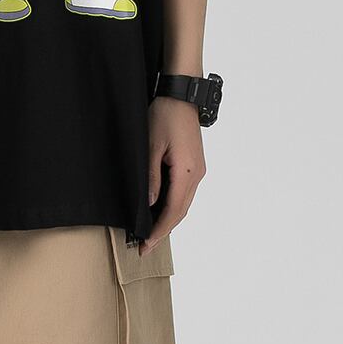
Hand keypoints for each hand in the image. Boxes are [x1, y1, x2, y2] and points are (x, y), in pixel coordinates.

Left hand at [141, 94, 205, 248]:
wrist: (181, 96)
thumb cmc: (164, 116)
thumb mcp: (151, 146)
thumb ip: (151, 177)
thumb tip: (148, 203)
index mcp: (187, 171)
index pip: (173, 210)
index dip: (159, 230)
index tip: (146, 245)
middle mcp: (197, 174)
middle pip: (181, 211)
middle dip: (163, 231)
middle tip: (144, 247)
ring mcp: (197, 171)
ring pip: (183, 204)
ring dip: (168, 220)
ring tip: (150, 235)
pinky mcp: (194, 165)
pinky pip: (184, 193)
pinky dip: (172, 207)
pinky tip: (160, 212)